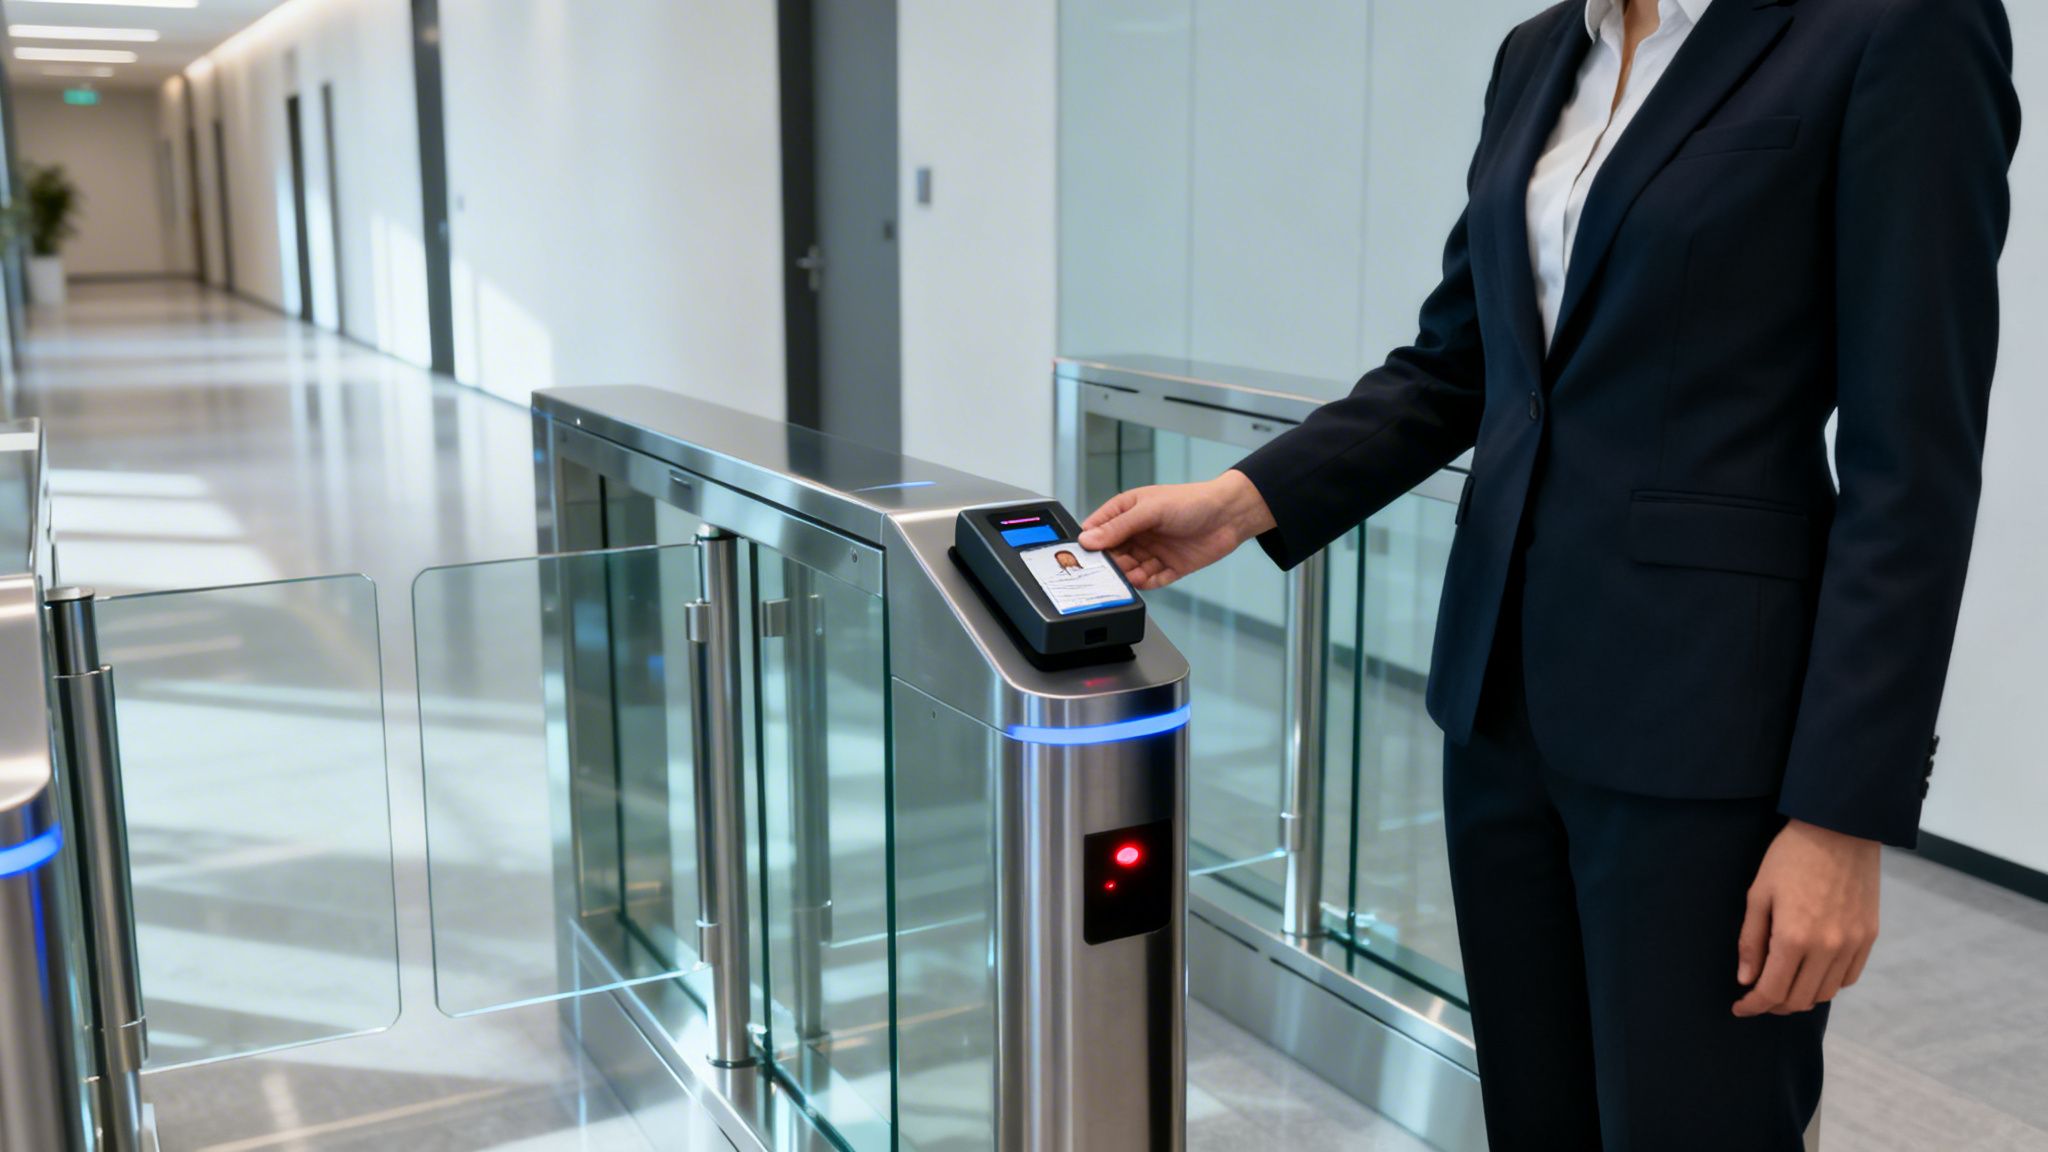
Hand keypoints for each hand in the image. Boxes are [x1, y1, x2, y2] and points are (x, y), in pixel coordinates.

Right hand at [1076, 470, 1276, 589]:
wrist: (1230, 515)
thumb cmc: (1192, 501)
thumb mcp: (1150, 510)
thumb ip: (1119, 526)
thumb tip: (1089, 538)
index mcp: (1128, 511)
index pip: (1098, 529)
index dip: (1089, 542)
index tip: (1082, 556)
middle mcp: (1138, 532)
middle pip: (1113, 553)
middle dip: (1109, 563)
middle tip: (1105, 572)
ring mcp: (1153, 550)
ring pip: (1131, 569)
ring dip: (1128, 575)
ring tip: (1128, 577)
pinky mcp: (1169, 567)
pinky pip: (1152, 580)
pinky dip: (1147, 583)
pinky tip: (1144, 581)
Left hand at [1733, 819, 1881, 1017]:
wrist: (1840, 829)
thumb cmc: (1790, 857)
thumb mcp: (1758, 894)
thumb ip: (1751, 940)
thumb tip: (1746, 979)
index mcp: (1794, 938)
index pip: (1772, 992)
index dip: (1753, 1006)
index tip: (1739, 1008)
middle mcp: (1827, 948)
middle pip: (1799, 999)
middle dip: (1774, 1005)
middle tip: (1757, 997)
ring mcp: (1852, 944)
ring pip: (1826, 993)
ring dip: (1801, 997)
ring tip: (1782, 986)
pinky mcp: (1869, 936)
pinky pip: (1848, 977)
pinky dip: (1828, 983)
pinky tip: (1811, 973)